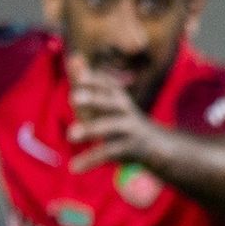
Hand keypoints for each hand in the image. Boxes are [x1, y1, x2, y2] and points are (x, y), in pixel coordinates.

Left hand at [66, 54, 164, 173]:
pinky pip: (109, 153)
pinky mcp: (130, 148)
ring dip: (91, 129)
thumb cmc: (121, 120)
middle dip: (93, 98)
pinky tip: (74, 167)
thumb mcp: (105, 101)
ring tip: (70, 135)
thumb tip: (73, 58)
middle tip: (73, 98)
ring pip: (110, 127)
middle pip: (110, 101)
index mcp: (117, 96)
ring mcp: (129, 129)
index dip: (92, 80)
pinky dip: (90, 160)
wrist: (155, 146)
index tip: (78, 76)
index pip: (105, 84)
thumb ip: (87, 82)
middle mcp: (125, 109)